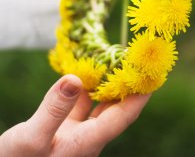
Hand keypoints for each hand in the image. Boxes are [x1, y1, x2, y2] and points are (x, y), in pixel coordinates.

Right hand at [0, 75, 149, 156]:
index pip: (123, 116)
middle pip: (115, 109)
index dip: (140, 96)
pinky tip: (83, 74)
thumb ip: (54, 109)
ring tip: (114, 61)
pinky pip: (79, 105)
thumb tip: (76, 78)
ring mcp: (74, 134)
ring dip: (106, 84)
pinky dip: (83, 88)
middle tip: (136, 62)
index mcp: (86, 142)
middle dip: (127, 86)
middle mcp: (86, 138)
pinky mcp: (62, 130)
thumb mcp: (32, 139)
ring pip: (97, 105)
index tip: (153, 75)